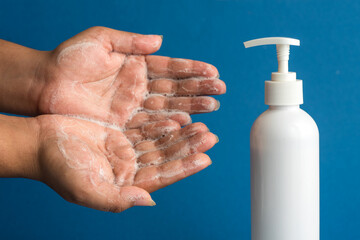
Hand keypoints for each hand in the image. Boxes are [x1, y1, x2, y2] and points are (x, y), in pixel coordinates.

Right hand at [37, 114, 216, 211]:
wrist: (39, 143)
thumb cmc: (57, 168)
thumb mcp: (85, 188)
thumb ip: (116, 200)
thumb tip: (149, 200)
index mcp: (126, 183)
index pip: (161, 177)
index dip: (183, 168)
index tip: (205, 158)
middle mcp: (130, 167)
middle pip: (166, 156)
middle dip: (188, 147)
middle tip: (210, 136)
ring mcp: (127, 148)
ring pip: (161, 141)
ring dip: (181, 134)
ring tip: (202, 125)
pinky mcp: (122, 131)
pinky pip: (148, 125)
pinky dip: (163, 121)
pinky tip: (178, 115)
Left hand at [38, 27, 225, 125]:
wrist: (45, 85)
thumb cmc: (69, 59)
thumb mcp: (100, 40)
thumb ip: (131, 41)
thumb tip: (159, 40)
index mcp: (136, 66)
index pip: (170, 68)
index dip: (191, 69)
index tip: (213, 72)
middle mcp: (138, 87)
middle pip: (173, 88)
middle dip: (198, 89)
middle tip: (220, 91)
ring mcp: (132, 107)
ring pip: (166, 106)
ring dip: (190, 107)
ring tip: (211, 107)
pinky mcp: (123, 123)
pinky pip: (150, 123)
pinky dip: (168, 123)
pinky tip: (185, 122)